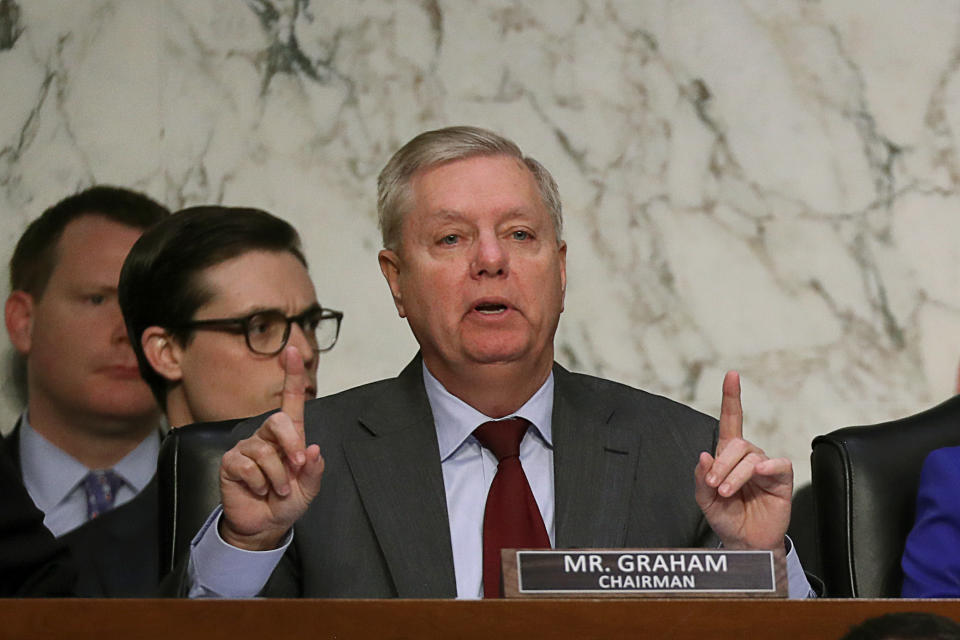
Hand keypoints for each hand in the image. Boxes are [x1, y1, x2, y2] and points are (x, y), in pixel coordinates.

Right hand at [218, 346, 324, 550]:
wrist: (265, 526)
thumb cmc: (287, 502)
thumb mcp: (309, 489)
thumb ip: (314, 470)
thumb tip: (312, 449)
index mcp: (288, 437)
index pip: (290, 401)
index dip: (291, 376)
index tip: (293, 351)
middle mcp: (266, 437)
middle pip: (277, 421)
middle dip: (290, 444)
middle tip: (296, 466)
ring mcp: (246, 448)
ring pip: (264, 451)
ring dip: (278, 476)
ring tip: (278, 490)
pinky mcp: (231, 463)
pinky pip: (248, 466)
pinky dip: (260, 483)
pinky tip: (259, 490)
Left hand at [694, 371, 792, 551]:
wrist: (744, 542)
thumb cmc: (726, 517)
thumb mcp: (704, 499)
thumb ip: (701, 478)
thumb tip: (703, 455)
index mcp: (728, 455)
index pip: (730, 420)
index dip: (731, 397)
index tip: (732, 375)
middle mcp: (748, 456)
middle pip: (735, 444)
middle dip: (721, 464)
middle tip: (714, 485)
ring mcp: (765, 466)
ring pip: (750, 456)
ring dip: (734, 475)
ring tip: (726, 492)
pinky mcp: (781, 478)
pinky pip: (777, 465)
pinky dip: (765, 467)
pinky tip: (758, 474)